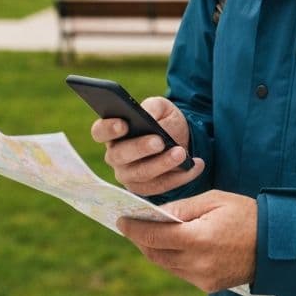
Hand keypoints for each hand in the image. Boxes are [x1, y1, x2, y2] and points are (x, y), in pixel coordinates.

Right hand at [91, 96, 205, 196]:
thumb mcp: (162, 108)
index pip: (100, 131)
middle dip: (140, 148)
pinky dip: (180, 176)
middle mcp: (115, 156)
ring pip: (141, 174)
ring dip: (163, 164)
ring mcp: (128, 175)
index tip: (124, 124)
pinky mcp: (145, 189)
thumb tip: (148, 115)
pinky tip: (195, 165)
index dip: (108, 129)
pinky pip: (160, 186)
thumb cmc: (164, 121)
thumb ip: (153, 107)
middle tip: (159, 141)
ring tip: (181, 153)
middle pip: (120, 155)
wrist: (182, 138)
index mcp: (113, 132)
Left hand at [117, 190, 257, 292]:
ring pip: (166, 265)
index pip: (153, 236)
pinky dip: (173, 259)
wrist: (276, 245)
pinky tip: (175, 246)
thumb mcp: (215, 200)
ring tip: (152, 234)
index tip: (122, 221)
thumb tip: (156, 215)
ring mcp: (202, 278)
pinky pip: (181, 272)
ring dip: (155, 250)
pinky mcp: (208, 286)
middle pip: (155, 253)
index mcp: (197, 239)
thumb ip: (183, 209)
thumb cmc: (246, 215)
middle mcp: (196, 263)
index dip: (134, 229)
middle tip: (133, 226)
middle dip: (141, 240)